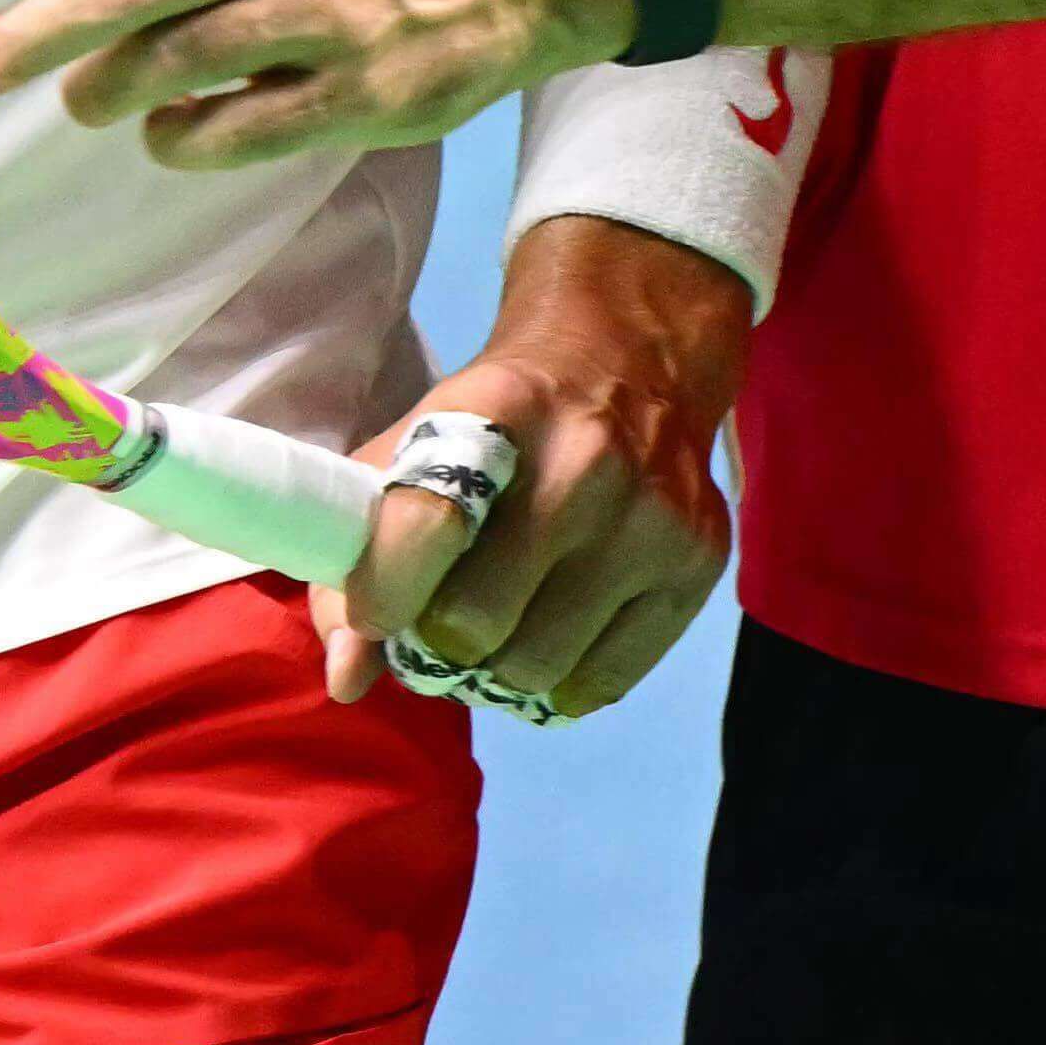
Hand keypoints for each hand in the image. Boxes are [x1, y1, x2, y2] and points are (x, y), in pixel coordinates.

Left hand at [325, 216, 750, 724]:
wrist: (631, 359)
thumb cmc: (499, 419)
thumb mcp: (416, 446)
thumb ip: (361, 555)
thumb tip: (346, 677)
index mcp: (497, 409)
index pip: (427, 522)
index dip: (383, 591)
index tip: (376, 616)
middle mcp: (585, 461)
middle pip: (477, 621)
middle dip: (440, 643)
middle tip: (438, 629)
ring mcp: (653, 517)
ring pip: (536, 669)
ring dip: (495, 673)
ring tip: (494, 636)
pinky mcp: (699, 564)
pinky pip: (601, 684)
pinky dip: (557, 685)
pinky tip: (550, 640)